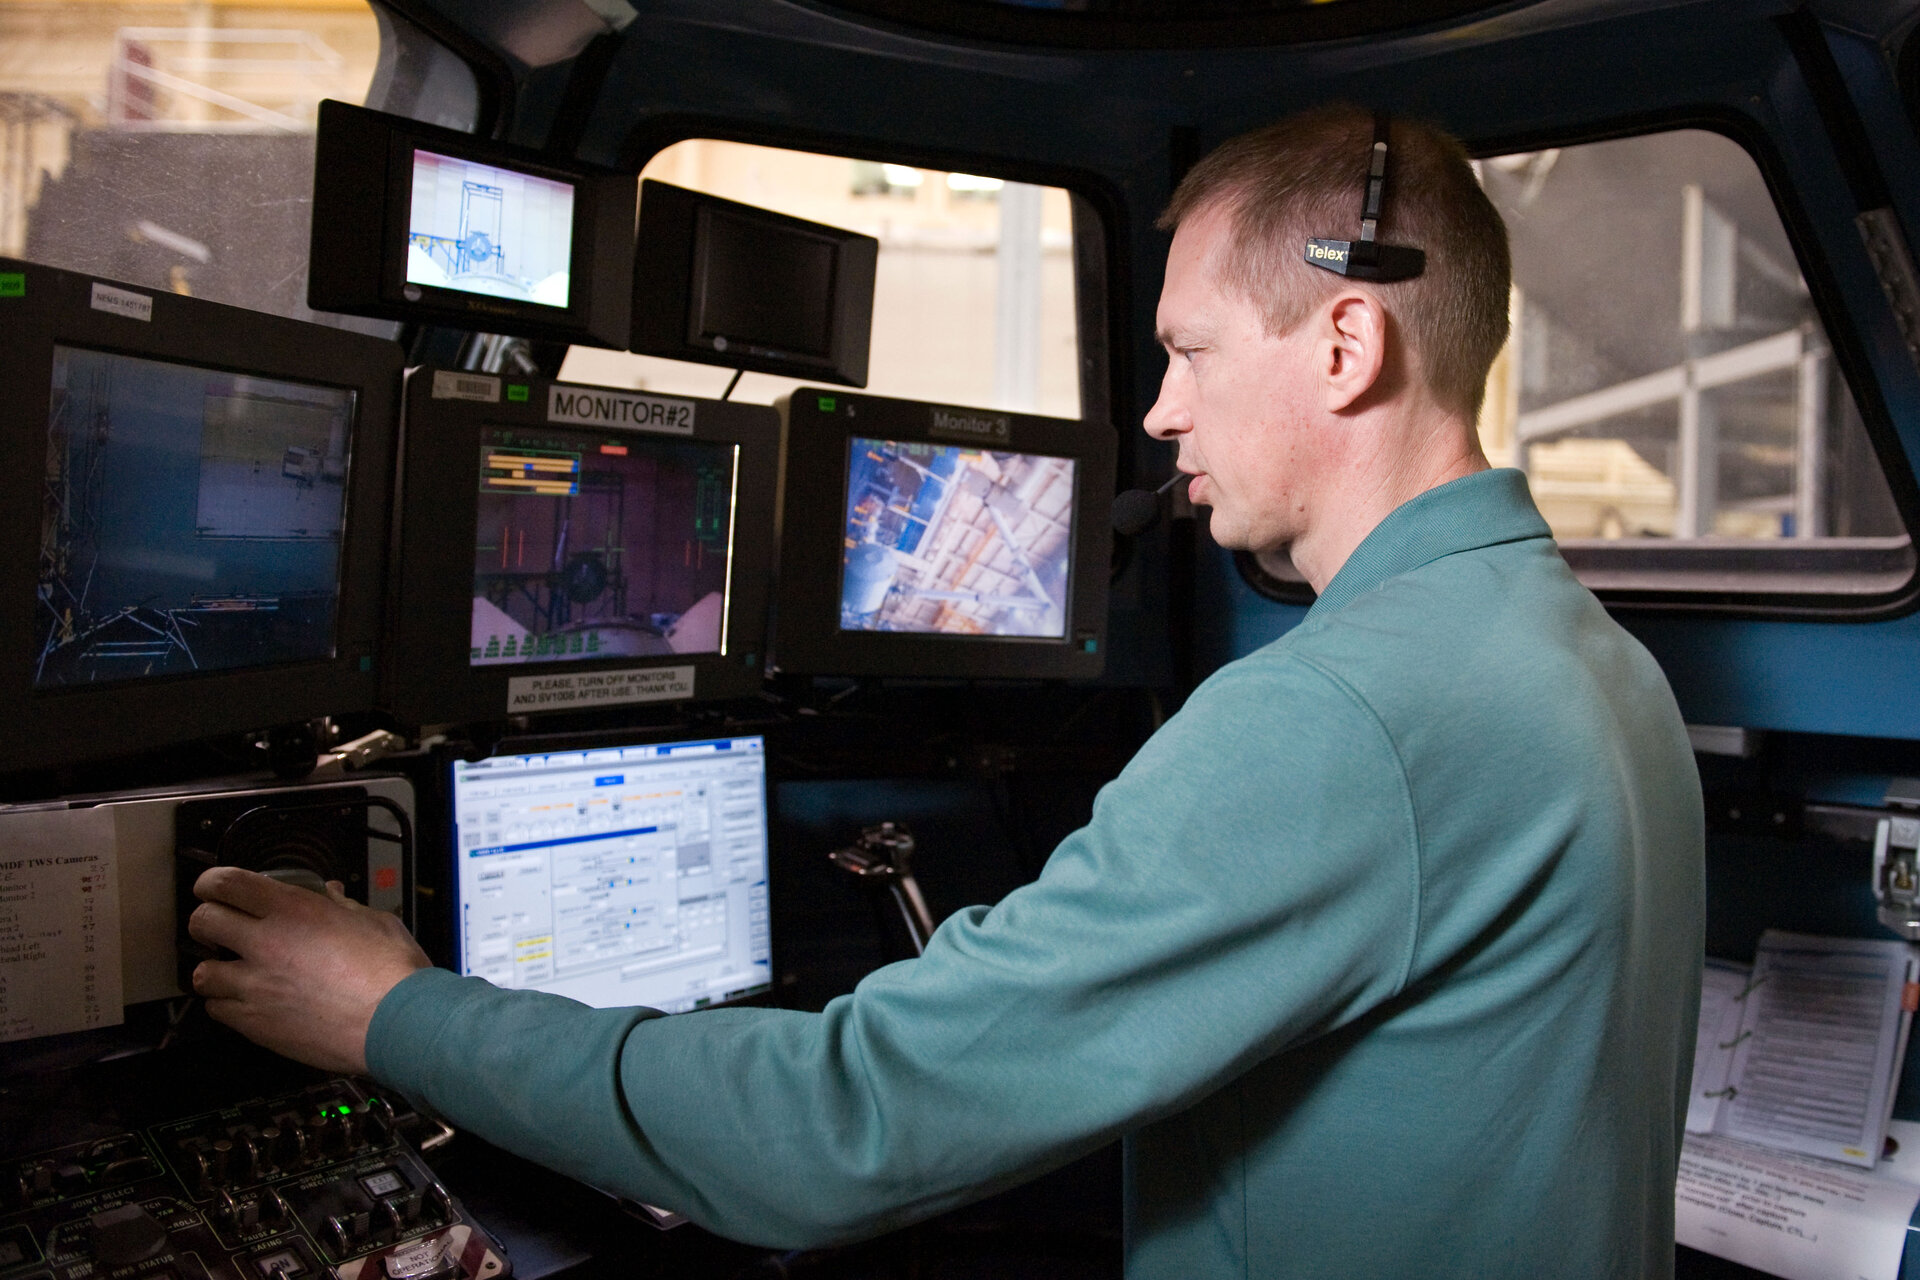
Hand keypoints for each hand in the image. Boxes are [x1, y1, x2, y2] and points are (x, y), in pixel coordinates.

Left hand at [189, 866, 429, 1074]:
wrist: (397, 1022)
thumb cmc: (393, 972)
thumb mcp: (373, 921)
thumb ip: (342, 906)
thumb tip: (329, 895)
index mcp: (294, 909)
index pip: (226, 883)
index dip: (211, 883)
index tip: (213, 889)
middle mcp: (265, 943)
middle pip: (202, 922)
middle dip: (207, 923)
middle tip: (220, 928)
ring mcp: (255, 986)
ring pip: (202, 973)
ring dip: (215, 969)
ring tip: (233, 972)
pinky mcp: (255, 1024)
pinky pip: (217, 1010)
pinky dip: (226, 1004)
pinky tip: (247, 1002)